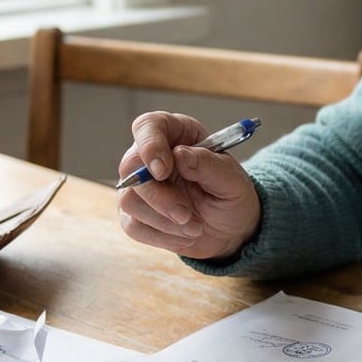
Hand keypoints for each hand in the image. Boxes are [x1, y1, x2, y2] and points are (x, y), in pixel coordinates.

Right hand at [116, 111, 260, 259]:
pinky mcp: (135, 214)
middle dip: (160, 198)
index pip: (148, 126)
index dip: (150, 145)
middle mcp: (151, 156)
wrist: (231, 230)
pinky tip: (184, 234)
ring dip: (164, 221)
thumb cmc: (232, 196)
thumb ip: (208, 165)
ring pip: (129, 200)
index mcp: (177, 134)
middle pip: (131, 168)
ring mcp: (139, 186)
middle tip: (187, 215)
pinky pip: (134, 226)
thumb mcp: (232, 180)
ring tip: (195, 227)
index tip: (163, 170)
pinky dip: (162, 236)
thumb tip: (180, 155)